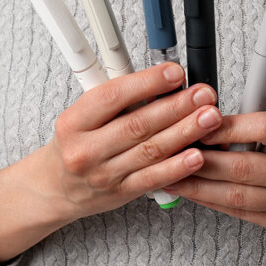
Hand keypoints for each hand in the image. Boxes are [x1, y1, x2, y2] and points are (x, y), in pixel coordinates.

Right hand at [0, 62, 221, 262]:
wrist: (55, 187)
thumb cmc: (76, 142)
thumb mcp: (83, 114)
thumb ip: (118, 97)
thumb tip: (162, 78)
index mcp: (74, 121)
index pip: (113, 96)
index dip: (148, 82)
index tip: (175, 72)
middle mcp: (86, 149)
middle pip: (137, 124)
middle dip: (176, 107)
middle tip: (203, 94)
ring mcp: (104, 174)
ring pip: (150, 150)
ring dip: (185, 132)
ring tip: (210, 118)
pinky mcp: (121, 193)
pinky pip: (154, 179)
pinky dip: (178, 167)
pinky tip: (198, 155)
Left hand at [162, 112, 265, 257]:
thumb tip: (222, 125)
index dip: (230, 124)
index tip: (203, 121)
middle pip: (243, 165)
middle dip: (202, 158)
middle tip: (173, 148)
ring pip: (237, 195)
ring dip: (199, 186)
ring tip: (172, 175)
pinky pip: (244, 214)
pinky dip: (217, 203)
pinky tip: (198, 195)